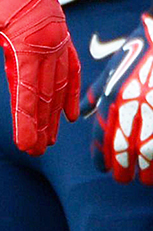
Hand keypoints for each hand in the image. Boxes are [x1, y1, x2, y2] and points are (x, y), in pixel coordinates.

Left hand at [0, 0, 79, 155]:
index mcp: (27, 45)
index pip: (28, 95)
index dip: (26, 123)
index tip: (25, 146)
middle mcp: (48, 46)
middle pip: (46, 95)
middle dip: (40, 125)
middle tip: (34, 150)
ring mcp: (59, 41)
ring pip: (60, 86)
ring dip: (54, 114)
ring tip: (48, 138)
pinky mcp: (62, 35)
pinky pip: (72, 69)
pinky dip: (72, 91)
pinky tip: (70, 112)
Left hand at [84, 13, 152, 182]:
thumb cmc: (137, 53)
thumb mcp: (112, 71)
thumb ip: (97, 94)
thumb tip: (85, 112)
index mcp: (113, 98)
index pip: (103, 137)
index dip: (102, 156)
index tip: (103, 167)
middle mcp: (131, 109)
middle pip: (123, 151)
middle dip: (122, 169)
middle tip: (122, 176)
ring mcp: (152, 113)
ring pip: (147, 154)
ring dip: (144, 171)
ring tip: (142, 177)